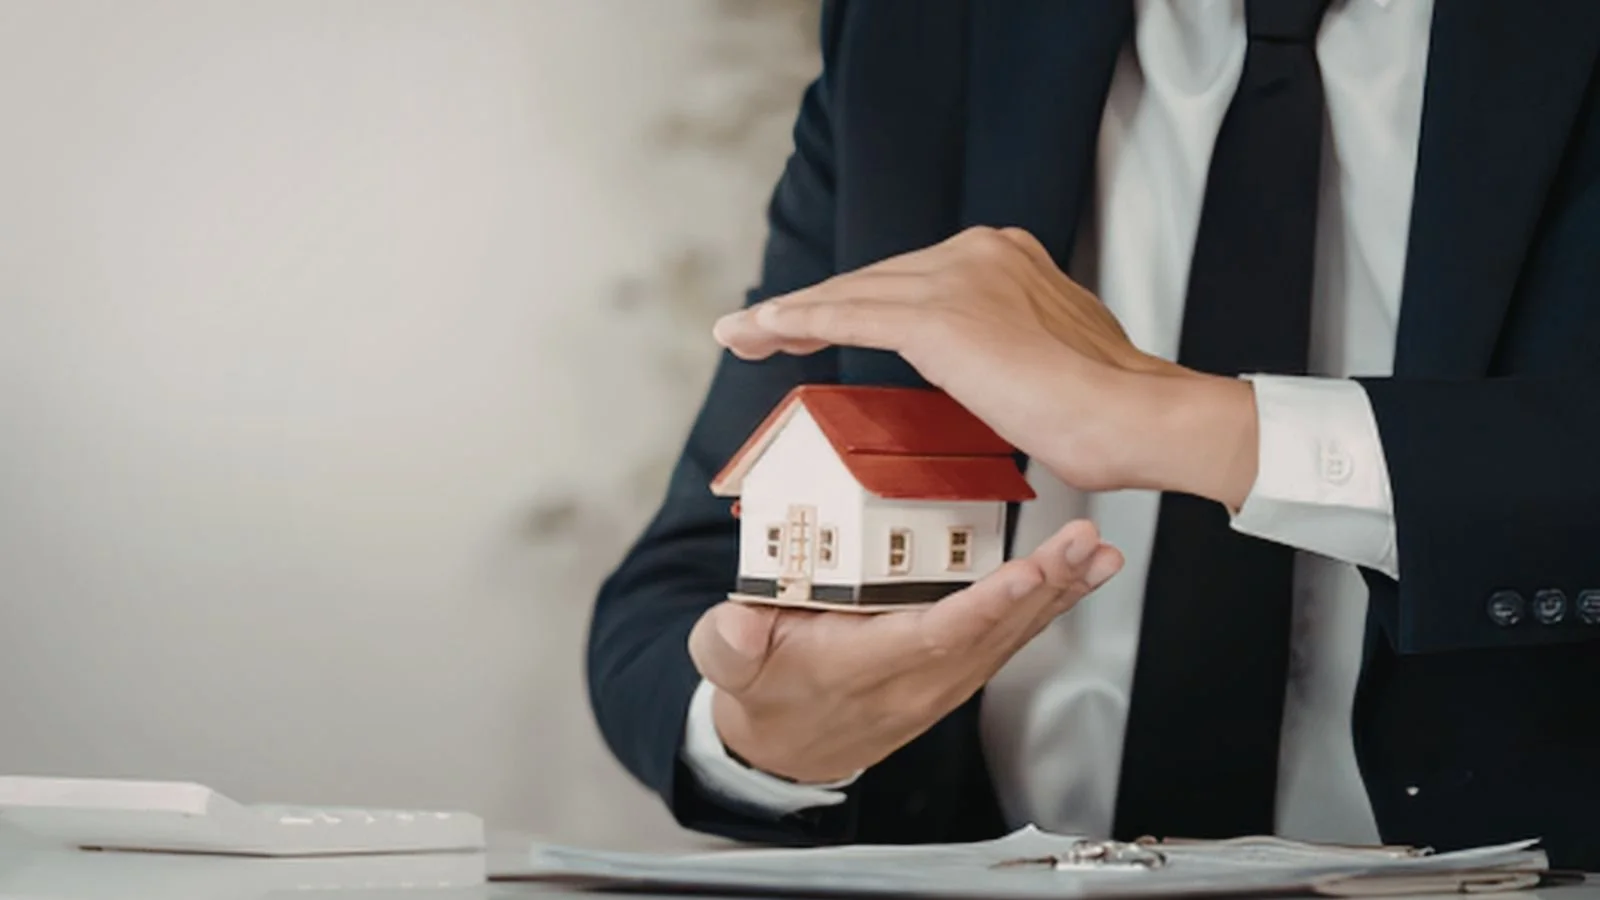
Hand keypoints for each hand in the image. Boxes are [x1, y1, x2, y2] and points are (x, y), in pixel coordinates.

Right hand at [689, 520, 1122, 783]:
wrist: (784, 745)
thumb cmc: (762, 689)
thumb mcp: (725, 663)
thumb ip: (728, 643)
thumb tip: (738, 625)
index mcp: (861, 666)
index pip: (932, 636)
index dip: (982, 606)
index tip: (1024, 573)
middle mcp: (914, 679)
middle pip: (990, 633)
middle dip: (1043, 586)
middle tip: (1083, 543)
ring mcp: (941, 680)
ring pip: (1009, 636)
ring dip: (1060, 594)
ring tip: (1098, 553)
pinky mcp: (954, 672)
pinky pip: (1009, 637)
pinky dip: (1049, 605)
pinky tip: (1080, 576)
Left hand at [712, 227, 1259, 508]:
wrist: (1138, 417)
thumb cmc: (1109, 410)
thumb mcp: (1051, 355)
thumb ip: (1006, 344)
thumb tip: (984, 366)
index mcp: (1005, 256)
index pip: (908, 278)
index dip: (854, 302)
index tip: (816, 326)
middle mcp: (977, 251)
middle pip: (871, 280)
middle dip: (810, 310)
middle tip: (758, 334)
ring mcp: (957, 278)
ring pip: (850, 295)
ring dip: (788, 318)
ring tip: (743, 338)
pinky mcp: (937, 317)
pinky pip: (845, 317)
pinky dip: (794, 325)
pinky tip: (758, 335)